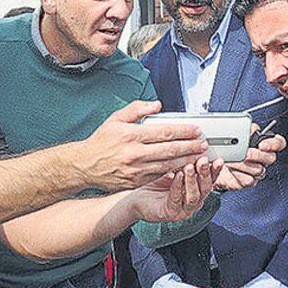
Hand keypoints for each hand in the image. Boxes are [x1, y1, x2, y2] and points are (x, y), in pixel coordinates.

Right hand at [76, 101, 207, 191]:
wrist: (84, 166)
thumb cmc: (101, 141)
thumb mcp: (115, 118)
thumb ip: (137, 109)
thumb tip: (157, 105)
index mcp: (130, 135)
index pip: (164, 132)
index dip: (184, 131)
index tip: (196, 130)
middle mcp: (134, 153)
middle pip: (170, 150)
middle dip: (191, 146)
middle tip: (204, 144)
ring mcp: (135, 170)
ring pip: (168, 165)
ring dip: (186, 160)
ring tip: (199, 156)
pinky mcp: (135, 182)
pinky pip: (159, 176)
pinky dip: (173, 172)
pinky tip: (184, 167)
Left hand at [131, 156, 223, 221]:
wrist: (137, 197)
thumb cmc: (155, 183)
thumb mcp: (173, 169)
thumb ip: (184, 162)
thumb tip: (194, 147)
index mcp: (197, 189)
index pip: (211, 180)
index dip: (215, 170)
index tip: (218, 160)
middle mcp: (194, 201)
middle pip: (206, 188)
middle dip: (205, 173)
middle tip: (203, 160)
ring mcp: (184, 209)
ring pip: (194, 196)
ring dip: (192, 180)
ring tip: (189, 167)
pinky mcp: (171, 214)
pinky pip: (177, 200)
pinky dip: (177, 187)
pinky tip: (176, 176)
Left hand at [214, 133, 286, 190]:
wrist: (213, 162)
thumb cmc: (226, 146)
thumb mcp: (235, 131)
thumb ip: (245, 129)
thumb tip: (250, 128)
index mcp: (264, 144)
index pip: (278, 143)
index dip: (274, 144)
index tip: (263, 144)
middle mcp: (263, 158)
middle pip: (270, 158)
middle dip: (257, 155)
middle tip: (246, 153)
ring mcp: (257, 171)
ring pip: (259, 170)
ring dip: (243, 165)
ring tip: (231, 160)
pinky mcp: (248, 181)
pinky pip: (249, 180)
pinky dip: (238, 175)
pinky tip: (230, 170)